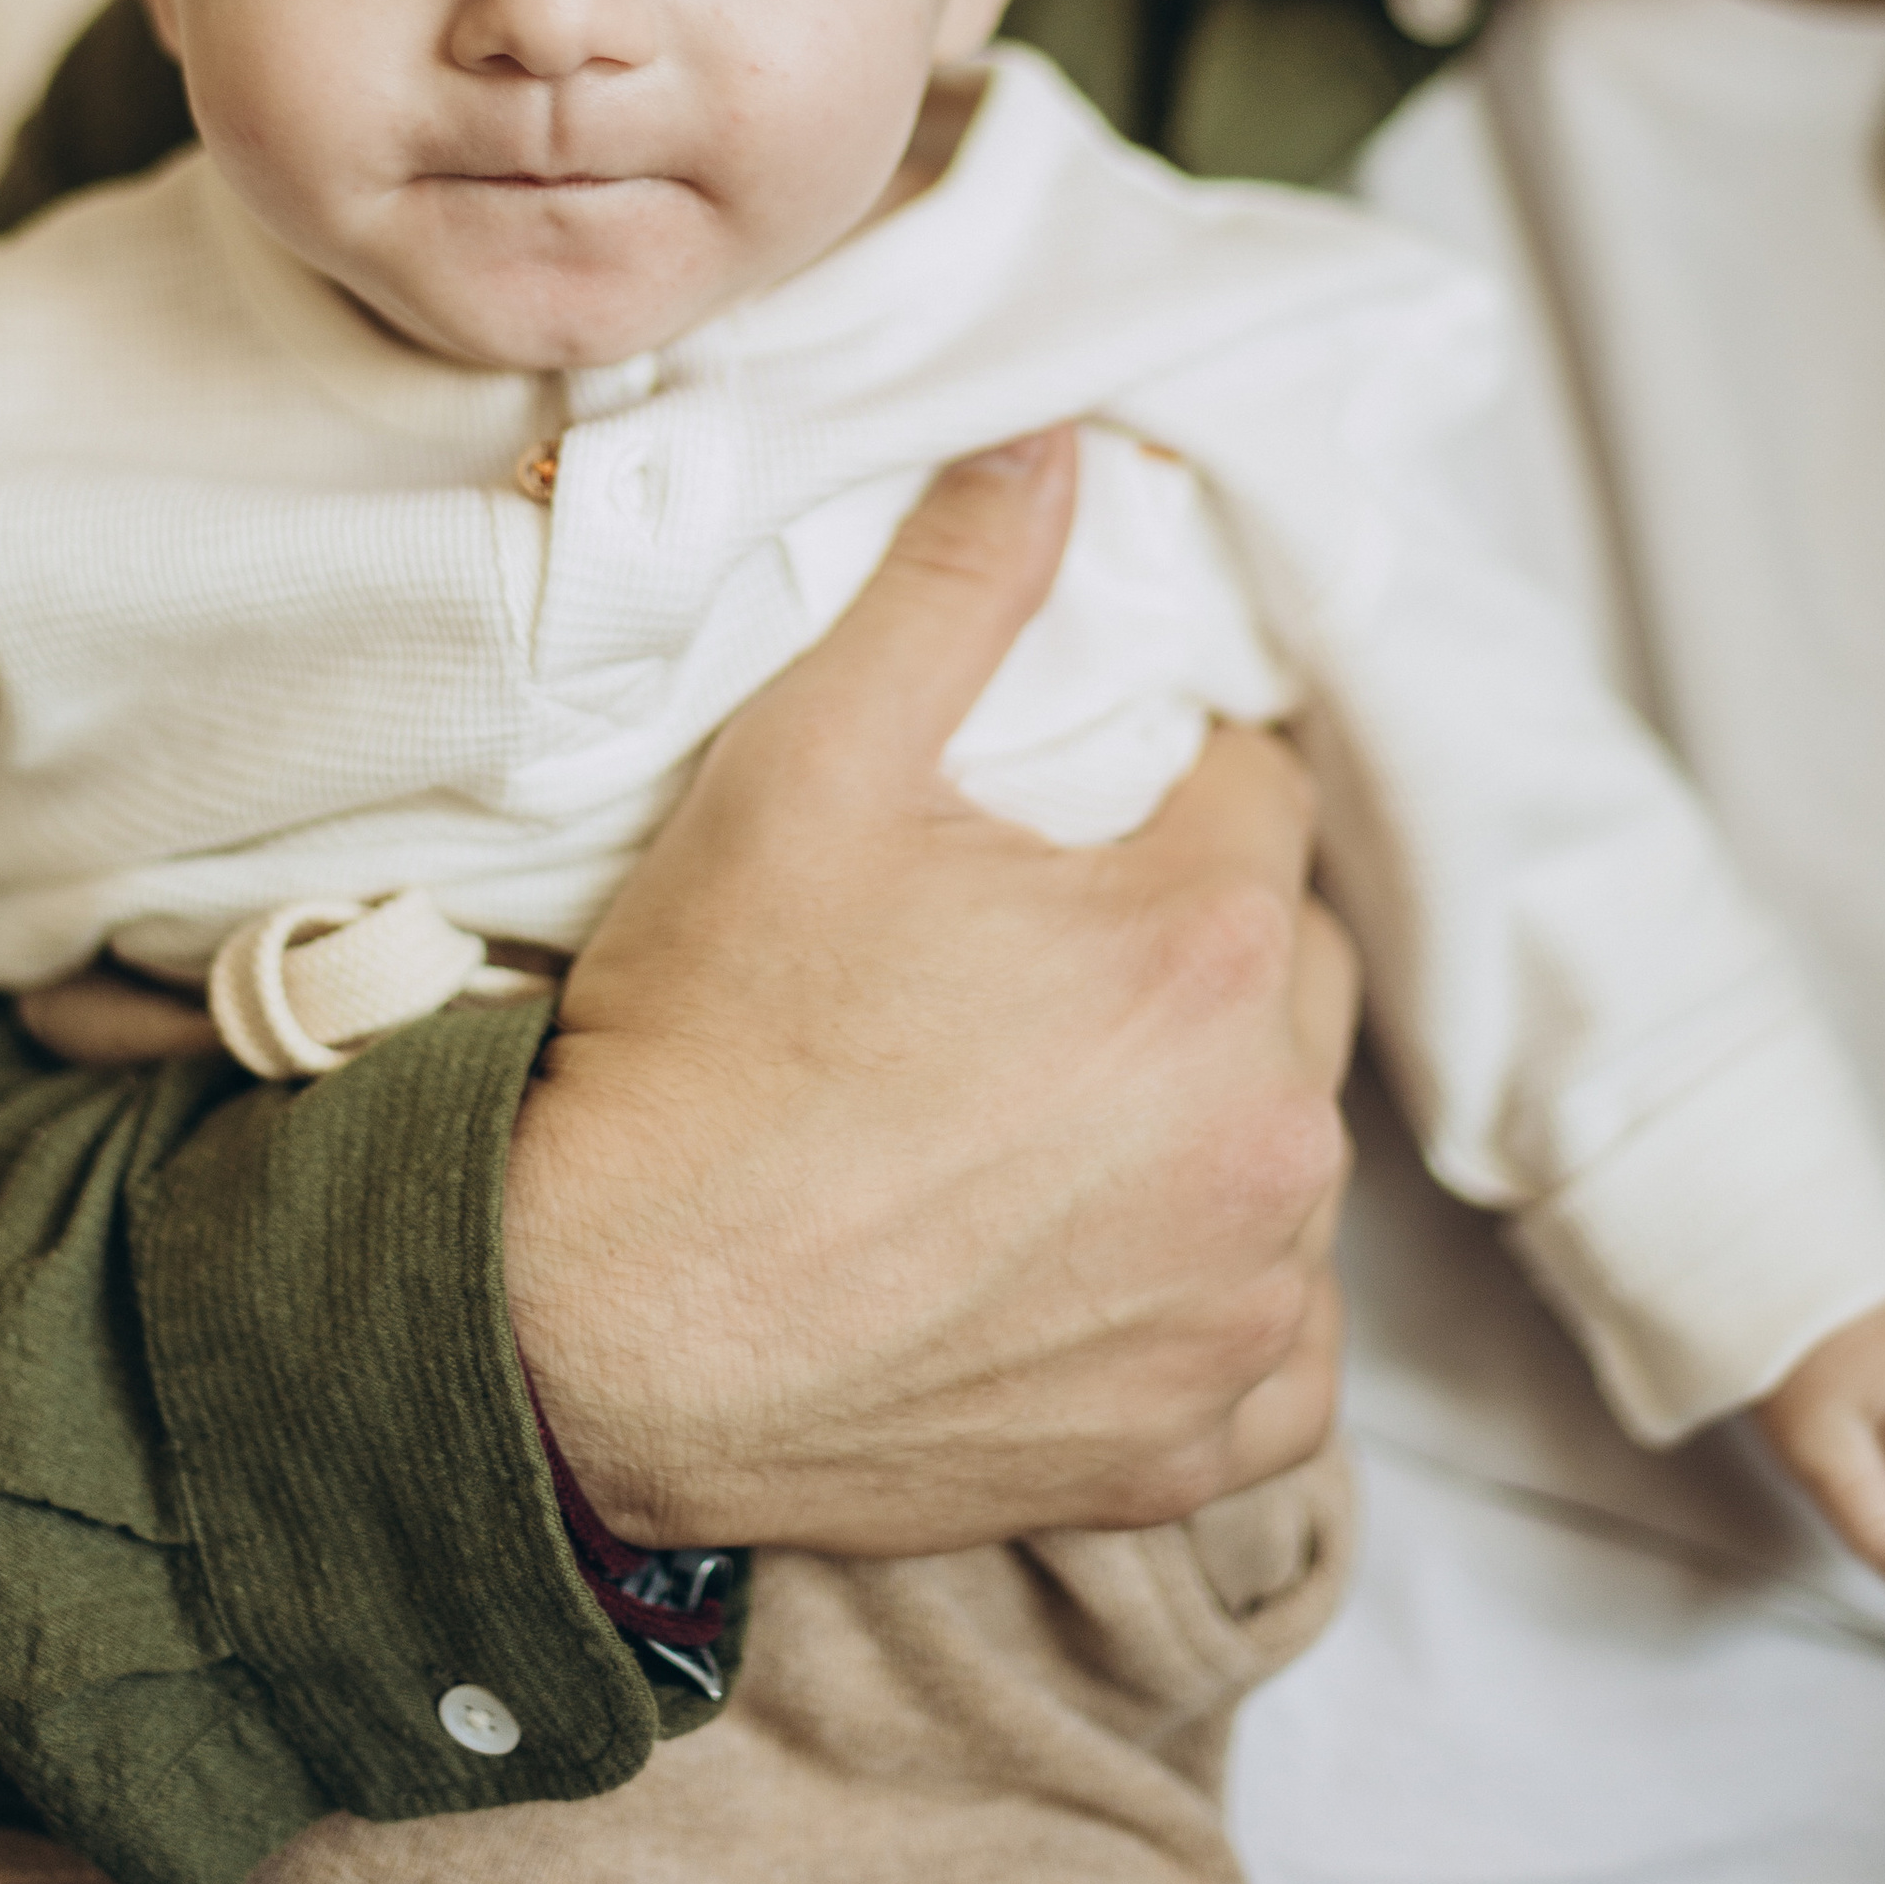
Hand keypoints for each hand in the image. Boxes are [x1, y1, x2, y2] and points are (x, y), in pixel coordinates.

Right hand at [503, 427, 1356, 1553]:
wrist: (594, 1328)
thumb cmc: (700, 1042)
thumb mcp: (810, 766)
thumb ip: (958, 588)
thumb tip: (1051, 441)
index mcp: (1197, 945)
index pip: (1256, 793)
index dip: (1155, 789)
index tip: (1053, 831)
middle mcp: (1262, 1129)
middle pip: (1290, 966)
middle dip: (1194, 943)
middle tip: (1030, 965)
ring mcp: (1242, 1300)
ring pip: (1287, 1143)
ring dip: (1207, 1112)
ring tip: (1039, 1108)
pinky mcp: (1199, 1442)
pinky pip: (1279, 1343)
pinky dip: (1211, 1297)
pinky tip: (1084, 1258)